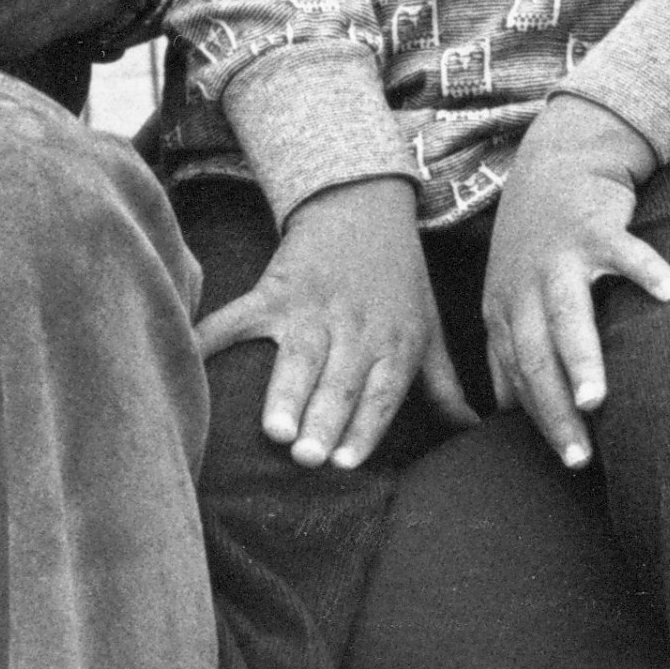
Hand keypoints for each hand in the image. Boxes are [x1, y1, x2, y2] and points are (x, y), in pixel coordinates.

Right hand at [192, 177, 472, 468]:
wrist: (362, 204)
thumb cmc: (399, 280)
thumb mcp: (428, 329)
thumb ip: (445, 387)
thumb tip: (475, 433)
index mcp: (393, 342)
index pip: (380, 393)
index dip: (364, 427)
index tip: (346, 464)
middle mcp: (354, 327)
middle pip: (338, 381)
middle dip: (323, 418)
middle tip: (307, 457)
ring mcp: (311, 308)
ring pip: (297, 356)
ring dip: (285, 392)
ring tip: (274, 429)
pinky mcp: (275, 289)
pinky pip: (240, 317)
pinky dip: (213, 336)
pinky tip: (193, 358)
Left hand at [482, 99, 669, 471]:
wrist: (557, 160)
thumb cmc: (537, 241)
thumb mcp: (510, 294)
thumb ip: (509, 352)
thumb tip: (507, 415)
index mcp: (506, 307)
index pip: (520, 374)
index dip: (542, 418)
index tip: (570, 461)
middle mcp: (526, 285)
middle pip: (535, 354)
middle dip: (554, 407)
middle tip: (578, 456)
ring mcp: (560, 254)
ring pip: (567, 312)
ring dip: (580, 356)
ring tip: (596, 397)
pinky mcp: (596, 225)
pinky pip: (624, 250)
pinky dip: (646, 269)